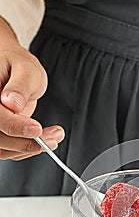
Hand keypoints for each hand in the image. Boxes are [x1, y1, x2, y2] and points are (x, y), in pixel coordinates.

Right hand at [0, 17, 63, 159]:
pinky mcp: (0, 135)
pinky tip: (46, 139)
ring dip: (32, 148)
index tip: (37, 128)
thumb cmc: (17, 65)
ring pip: (6, 149)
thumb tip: (12, 102)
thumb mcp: (25, 69)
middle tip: (54, 137)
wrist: (13, 71)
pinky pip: (11, 150)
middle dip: (28, 142)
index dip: (16, 126)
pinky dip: (29, 149)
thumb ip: (20, 86)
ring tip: (55, 137)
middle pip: (0, 139)